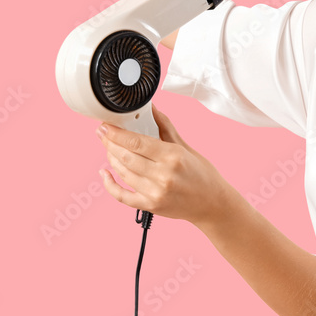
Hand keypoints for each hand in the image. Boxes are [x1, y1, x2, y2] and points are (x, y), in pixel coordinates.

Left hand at [97, 104, 227, 226]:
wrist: (212, 204)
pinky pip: (121, 196)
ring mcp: (155, 193)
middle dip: (110, 143)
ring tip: (108, 148)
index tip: (106, 126)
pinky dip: (109, 184)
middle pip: (126, 157)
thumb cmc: (202, 174)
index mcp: (173, 156)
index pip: (137, 142)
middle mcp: (163, 175)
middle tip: (102, 134)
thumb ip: (165, 127)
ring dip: (111, 159)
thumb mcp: (186, 148)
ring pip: (123, 173)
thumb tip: (151, 109)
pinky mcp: (150, 206)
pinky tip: (104, 173)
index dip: (117, 133)